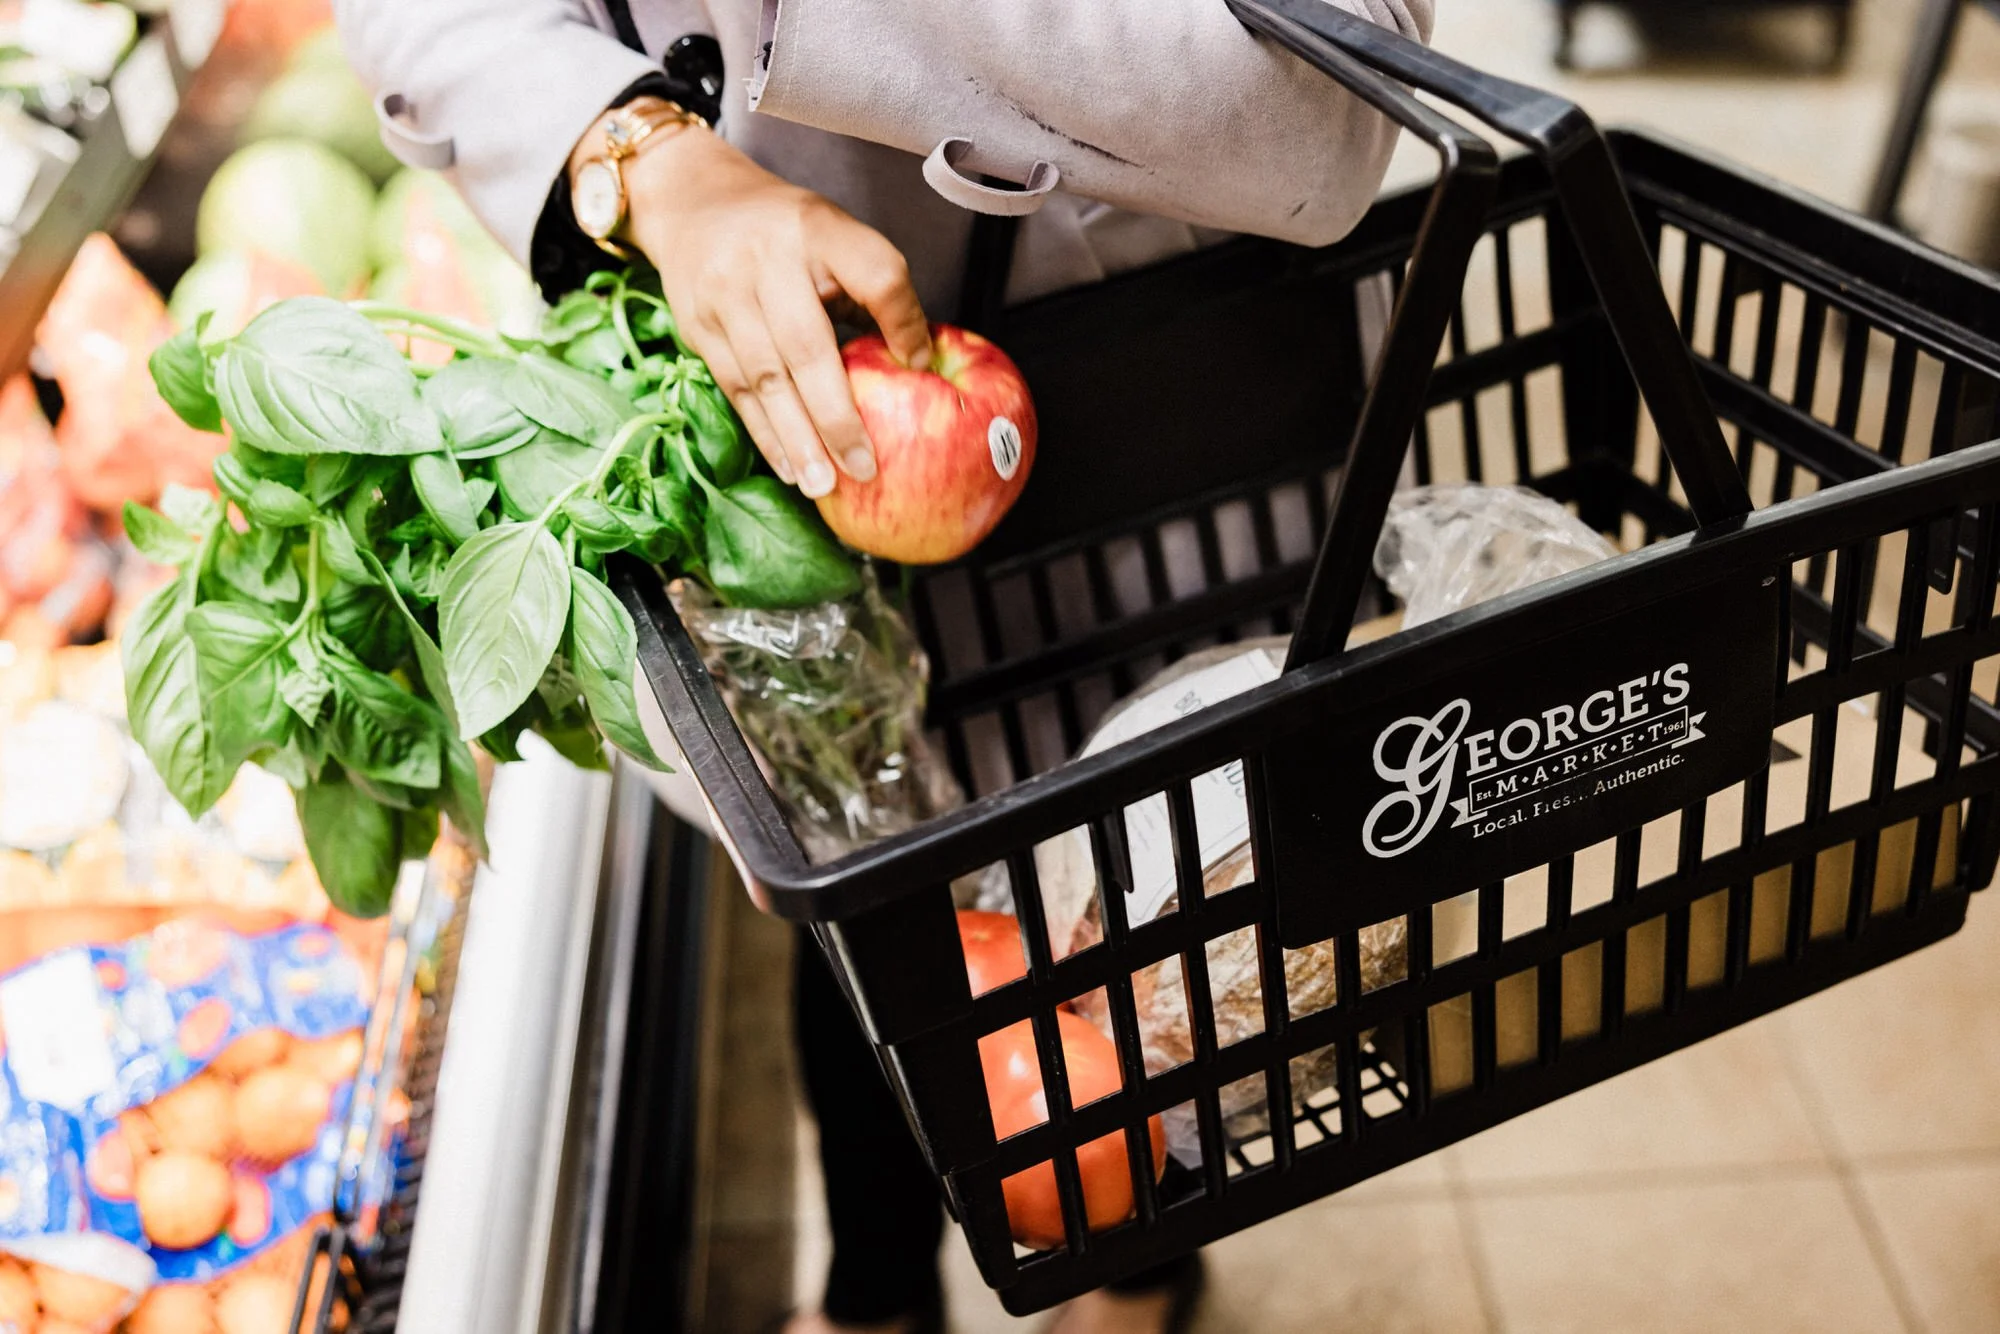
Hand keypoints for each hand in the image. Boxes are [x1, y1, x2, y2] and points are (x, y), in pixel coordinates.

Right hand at [619, 128, 932, 495]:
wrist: (693, 203)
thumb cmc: (785, 233)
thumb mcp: (836, 236)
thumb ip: (876, 289)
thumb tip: (919, 363)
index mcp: (817, 230)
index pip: (875, 275)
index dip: (902, 322)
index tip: (920, 367)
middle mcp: (765, 260)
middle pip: (807, 347)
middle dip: (836, 416)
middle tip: (863, 468)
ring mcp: (723, 294)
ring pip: (764, 378)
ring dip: (796, 439)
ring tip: (823, 485)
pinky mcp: (696, 325)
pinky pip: (735, 389)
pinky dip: (765, 433)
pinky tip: (789, 467)